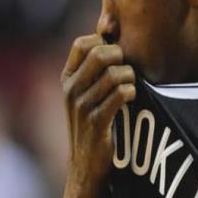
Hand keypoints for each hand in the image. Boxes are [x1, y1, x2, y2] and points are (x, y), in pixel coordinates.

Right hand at [61, 34, 135, 186]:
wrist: (86, 164)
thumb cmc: (92, 122)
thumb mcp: (84, 93)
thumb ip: (93, 67)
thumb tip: (113, 33)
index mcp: (67, 77)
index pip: (83, 43)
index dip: (103, 42)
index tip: (115, 55)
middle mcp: (71, 89)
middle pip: (100, 54)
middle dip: (120, 56)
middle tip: (126, 70)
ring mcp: (82, 106)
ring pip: (114, 74)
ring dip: (129, 77)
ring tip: (130, 86)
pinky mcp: (96, 122)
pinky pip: (119, 94)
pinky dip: (130, 92)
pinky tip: (131, 97)